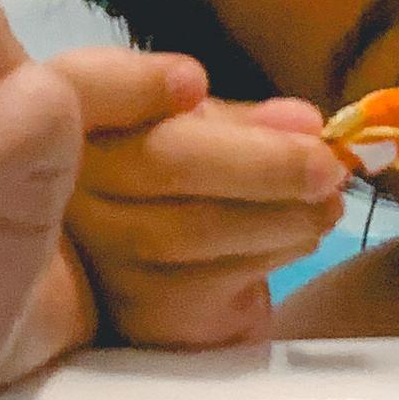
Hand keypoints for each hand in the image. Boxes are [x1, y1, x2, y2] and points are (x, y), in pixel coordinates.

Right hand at [55, 49, 359, 346]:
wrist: (166, 289)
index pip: (94, 87)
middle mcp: (68, 190)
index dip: (144, 85)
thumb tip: (306, 123)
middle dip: (265, 163)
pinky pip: (214, 279)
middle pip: (164, 163)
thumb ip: (244, 126)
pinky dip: (275, 253)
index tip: (208, 87)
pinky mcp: (139, 313)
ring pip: (197, 229)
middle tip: (330, 165)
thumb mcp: (199, 137)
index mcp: (77, 123)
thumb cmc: (182, 193)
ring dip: (284, 214)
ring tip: (328, 202)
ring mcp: (97, 257)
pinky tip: (301, 237)